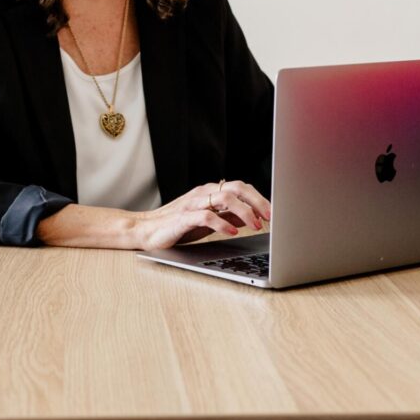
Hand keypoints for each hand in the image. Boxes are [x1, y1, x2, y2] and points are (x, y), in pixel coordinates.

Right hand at [133, 180, 270, 250]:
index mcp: (210, 192)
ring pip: (224, 198)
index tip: (273, 212)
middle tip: (270, 217)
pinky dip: (222, 223)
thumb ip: (227, 216)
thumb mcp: (208, 221)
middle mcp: (203, 194)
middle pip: (236, 187)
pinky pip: (206, 216)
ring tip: (255, 225)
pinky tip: (233, 232)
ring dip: (244, 211)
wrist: (146, 231)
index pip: (240, 187)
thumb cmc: (177, 226)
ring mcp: (193, 204)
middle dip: (257, 201)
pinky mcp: (183, 218)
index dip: (259, 198)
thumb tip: (251, 216)